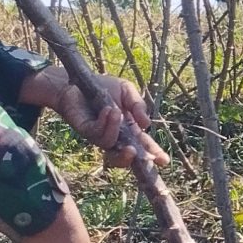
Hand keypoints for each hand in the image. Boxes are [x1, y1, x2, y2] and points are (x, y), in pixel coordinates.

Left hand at [51, 70, 165, 164]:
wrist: (79, 81)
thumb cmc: (103, 86)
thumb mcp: (127, 91)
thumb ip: (139, 105)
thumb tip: (147, 124)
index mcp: (129, 128)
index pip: (144, 145)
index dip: (153, 154)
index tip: (163, 161)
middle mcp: (116, 136)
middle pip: (124, 157)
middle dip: (130, 158)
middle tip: (134, 151)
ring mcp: (100, 136)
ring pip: (110, 144)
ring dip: (114, 129)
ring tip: (115, 111)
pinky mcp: (87, 132)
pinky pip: (97, 134)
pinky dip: (104, 122)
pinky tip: (107, 109)